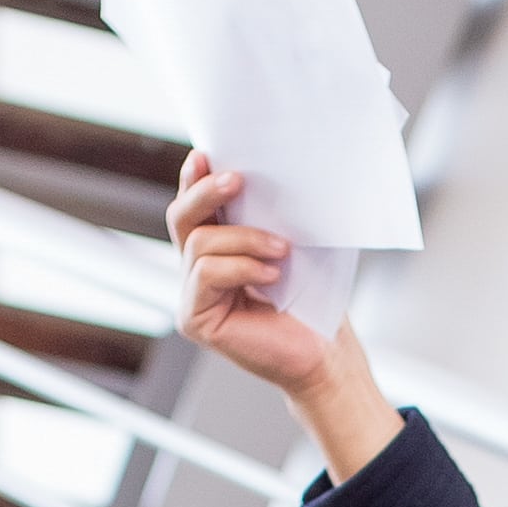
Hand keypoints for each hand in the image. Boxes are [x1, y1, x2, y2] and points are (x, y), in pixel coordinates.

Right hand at [170, 154, 404, 476]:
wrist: (325, 352)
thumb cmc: (312, 299)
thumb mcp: (288, 243)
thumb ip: (264, 215)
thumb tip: (259, 170)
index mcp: (217, 250)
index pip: (196, 207)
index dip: (194, 179)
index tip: (206, 154)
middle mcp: (196, 271)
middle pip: (182, 217)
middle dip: (205, 193)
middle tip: (236, 179)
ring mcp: (192, 296)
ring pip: (199, 243)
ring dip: (244, 239)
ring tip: (281, 250)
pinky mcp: (195, 319)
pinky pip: (205, 273)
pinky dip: (240, 266)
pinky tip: (271, 274)